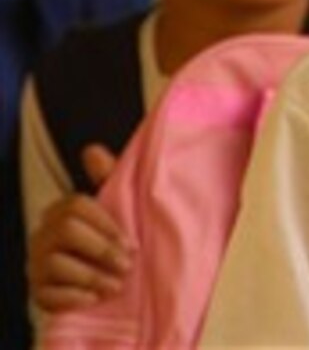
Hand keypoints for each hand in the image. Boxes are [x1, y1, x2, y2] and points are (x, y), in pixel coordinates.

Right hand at [27, 144, 130, 311]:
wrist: (103, 279)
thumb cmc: (111, 239)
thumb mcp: (115, 209)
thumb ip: (108, 179)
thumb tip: (92, 150)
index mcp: (62, 211)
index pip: (76, 206)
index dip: (106, 224)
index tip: (131, 241)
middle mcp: (43, 235)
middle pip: (66, 232)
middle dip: (101, 249)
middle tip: (127, 265)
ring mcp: (36, 264)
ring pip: (56, 264)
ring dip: (91, 276)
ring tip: (116, 285)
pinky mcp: (36, 292)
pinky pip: (47, 294)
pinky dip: (74, 297)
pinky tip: (94, 298)